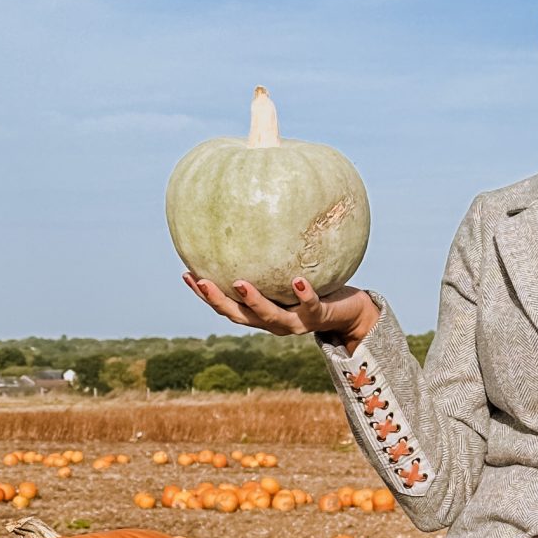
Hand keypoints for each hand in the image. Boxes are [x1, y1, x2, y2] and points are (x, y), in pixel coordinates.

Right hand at [182, 272, 379, 343]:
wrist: (352, 312)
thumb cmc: (319, 284)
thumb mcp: (292, 268)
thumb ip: (273, 255)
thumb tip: (255, 215)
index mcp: (262, 312)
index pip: (227, 305)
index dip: (205, 294)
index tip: (185, 273)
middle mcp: (274, 321)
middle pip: (239, 316)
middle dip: (217, 300)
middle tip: (200, 280)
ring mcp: (296, 322)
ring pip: (270, 316)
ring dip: (254, 301)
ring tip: (241, 283)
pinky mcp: (318, 316)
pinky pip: (310, 305)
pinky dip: (303, 293)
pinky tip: (298, 279)